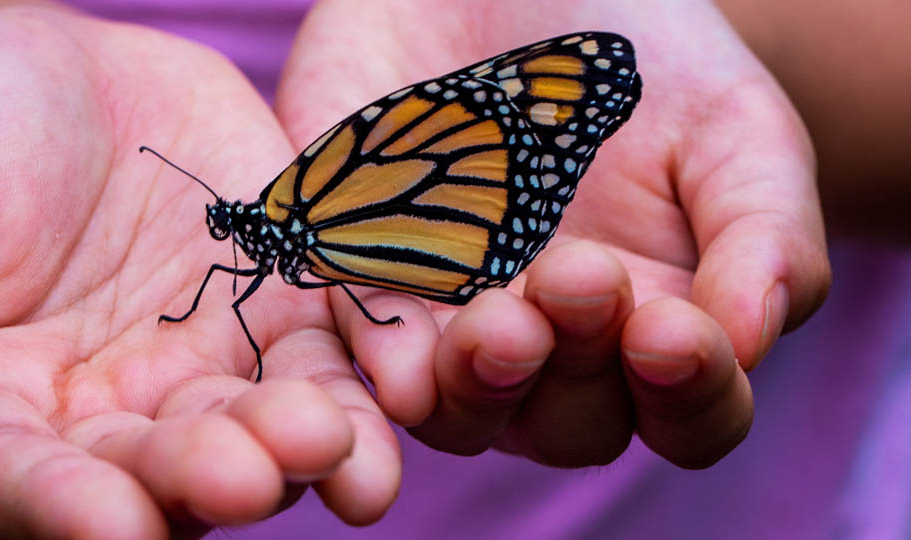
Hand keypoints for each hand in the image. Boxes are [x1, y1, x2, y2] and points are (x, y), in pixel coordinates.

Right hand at [0, 7, 398, 536]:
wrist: (56, 74)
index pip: (17, 484)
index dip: (60, 510)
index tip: (111, 525)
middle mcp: (101, 424)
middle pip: (152, 478)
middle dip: (199, 481)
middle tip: (242, 474)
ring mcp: (198, 377)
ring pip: (251, 437)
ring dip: (293, 453)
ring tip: (329, 442)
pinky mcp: (276, 321)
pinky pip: (325, 366)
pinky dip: (361, 388)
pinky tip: (394, 397)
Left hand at [275, 0, 829, 467]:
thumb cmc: (649, 70)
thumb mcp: (733, 130)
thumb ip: (763, 233)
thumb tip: (748, 339)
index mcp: (655, 328)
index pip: (691, 413)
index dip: (690, 393)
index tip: (671, 332)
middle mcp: (554, 352)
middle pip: (569, 426)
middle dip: (575, 369)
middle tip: (575, 278)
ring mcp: (453, 328)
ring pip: (461, 412)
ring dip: (479, 385)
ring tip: (496, 325)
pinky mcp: (362, 286)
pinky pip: (362, 349)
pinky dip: (381, 362)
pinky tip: (398, 363)